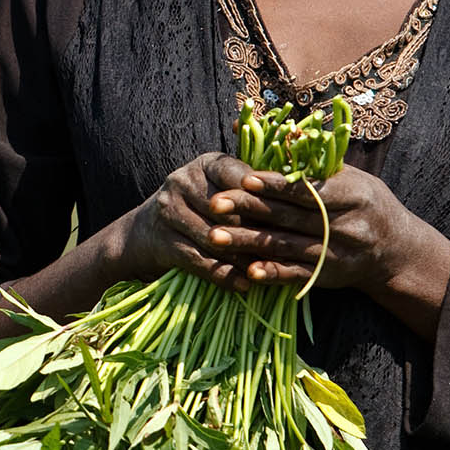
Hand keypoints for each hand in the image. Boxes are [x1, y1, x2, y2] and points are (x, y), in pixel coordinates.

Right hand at [100, 152, 293, 290]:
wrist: (146, 233)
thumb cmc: (201, 209)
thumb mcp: (221, 189)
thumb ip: (254, 187)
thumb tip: (304, 190)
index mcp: (206, 164)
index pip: (236, 174)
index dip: (261, 192)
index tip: (286, 207)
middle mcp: (183, 180)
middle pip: (226, 209)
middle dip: (255, 231)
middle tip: (285, 248)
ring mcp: (168, 210)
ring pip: (214, 237)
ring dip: (242, 257)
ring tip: (268, 270)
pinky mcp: (160, 240)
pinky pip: (198, 260)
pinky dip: (223, 275)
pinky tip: (243, 285)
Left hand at [197, 162, 449, 335]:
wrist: (397, 251)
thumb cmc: (366, 203)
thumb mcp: (350, 175)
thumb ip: (314, 158)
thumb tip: (283, 126)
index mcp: (352, 195)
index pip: (307, 190)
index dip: (275, 185)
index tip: (244, 178)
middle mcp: (346, 226)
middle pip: (289, 217)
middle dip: (249, 210)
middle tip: (215, 204)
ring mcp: (337, 254)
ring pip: (286, 247)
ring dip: (248, 243)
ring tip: (214, 237)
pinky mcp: (328, 277)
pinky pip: (296, 275)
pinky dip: (272, 273)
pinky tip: (247, 270)